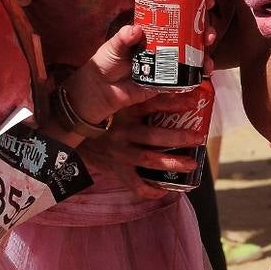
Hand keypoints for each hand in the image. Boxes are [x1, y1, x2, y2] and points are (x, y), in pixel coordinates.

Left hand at [63, 14, 216, 123]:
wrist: (100, 91)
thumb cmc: (105, 62)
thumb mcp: (113, 46)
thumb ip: (123, 38)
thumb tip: (135, 30)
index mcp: (153, 30)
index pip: (177, 13)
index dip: (195, 7)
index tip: (208, 3)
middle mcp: (164, 43)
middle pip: (191, 33)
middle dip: (205, 31)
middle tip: (209, 34)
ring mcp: (167, 61)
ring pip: (193, 54)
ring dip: (205, 54)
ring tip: (209, 59)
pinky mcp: (167, 80)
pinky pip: (186, 76)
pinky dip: (197, 74)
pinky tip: (204, 73)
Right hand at [75, 93, 206, 199]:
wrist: (71, 131)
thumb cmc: (105, 111)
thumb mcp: (121, 96)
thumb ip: (142, 89)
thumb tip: (170, 78)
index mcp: (125, 110)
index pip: (151, 104)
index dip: (173, 103)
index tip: (193, 102)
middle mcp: (122, 132)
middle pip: (153, 137)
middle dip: (178, 138)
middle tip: (198, 138)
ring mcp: (119, 153)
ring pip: (148, 160)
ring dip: (171, 163)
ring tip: (191, 164)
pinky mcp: (115, 169)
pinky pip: (133, 184)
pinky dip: (149, 190)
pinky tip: (165, 190)